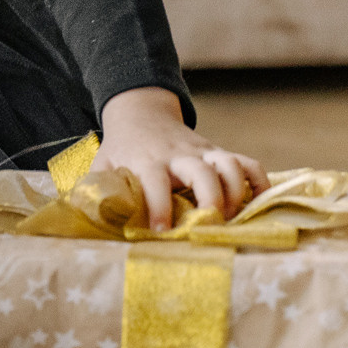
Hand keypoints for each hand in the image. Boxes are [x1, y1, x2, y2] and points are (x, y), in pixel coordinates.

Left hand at [92, 86, 267, 230]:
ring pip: (230, 164)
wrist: (141, 115)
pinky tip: (262, 205)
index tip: (163, 232)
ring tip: (232, 219)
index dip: (160, 206)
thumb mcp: (102, 165)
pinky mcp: (221, 154)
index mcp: (147, 160)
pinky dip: (261, 183)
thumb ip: (95, 189)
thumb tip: (84, 219)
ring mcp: (204, 152)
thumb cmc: (121, 150)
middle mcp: (178, 155)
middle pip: (201, 170)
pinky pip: (250, 163)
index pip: (154, 181)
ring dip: (237, 192)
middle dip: (211, 198)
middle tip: (211, 224)